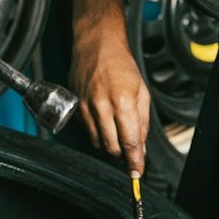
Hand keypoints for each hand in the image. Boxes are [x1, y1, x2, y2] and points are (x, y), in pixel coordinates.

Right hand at [70, 23, 151, 176]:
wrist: (97, 44)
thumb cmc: (121, 64)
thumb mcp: (142, 92)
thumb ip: (142, 122)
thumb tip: (140, 147)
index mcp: (123, 102)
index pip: (130, 142)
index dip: (134, 162)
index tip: (137, 173)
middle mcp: (102, 106)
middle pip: (112, 147)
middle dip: (123, 153)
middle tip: (130, 147)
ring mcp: (86, 106)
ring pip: (98, 142)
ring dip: (110, 143)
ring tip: (117, 128)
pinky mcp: (76, 106)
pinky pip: (88, 130)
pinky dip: (98, 132)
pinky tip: (104, 118)